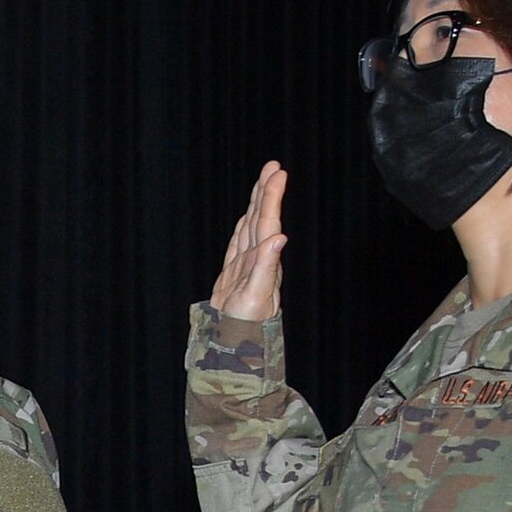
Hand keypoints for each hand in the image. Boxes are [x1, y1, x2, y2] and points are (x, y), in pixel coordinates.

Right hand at [209, 161, 286, 321]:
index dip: (271, 198)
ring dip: (257, 204)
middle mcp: (258, 260)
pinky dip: (243, 226)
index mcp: (264, 262)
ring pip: (251, 227)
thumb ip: (266, 266)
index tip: (277, 174)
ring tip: (264, 181)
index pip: (268, 223)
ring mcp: (246, 265)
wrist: (233, 345)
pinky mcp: (234, 273)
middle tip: (272, 166)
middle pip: (261, 219)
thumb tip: (278, 238)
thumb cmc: (246, 326)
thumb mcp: (256, 296)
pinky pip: (239, 243)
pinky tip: (246, 216)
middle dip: (266, 193)